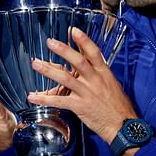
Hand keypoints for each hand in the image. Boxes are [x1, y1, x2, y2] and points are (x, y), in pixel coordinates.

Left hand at [27, 27, 136, 143]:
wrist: (122, 125)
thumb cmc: (117, 105)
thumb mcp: (111, 83)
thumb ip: (97, 71)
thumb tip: (85, 59)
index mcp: (103, 73)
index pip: (93, 52)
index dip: (83, 40)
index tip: (73, 30)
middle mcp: (95, 80)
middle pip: (78, 61)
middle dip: (63, 50)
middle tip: (50, 42)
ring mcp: (87, 93)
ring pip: (66, 79)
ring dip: (49, 70)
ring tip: (36, 64)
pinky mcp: (80, 106)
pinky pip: (60, 101)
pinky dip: (45, 99)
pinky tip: (33, 96)